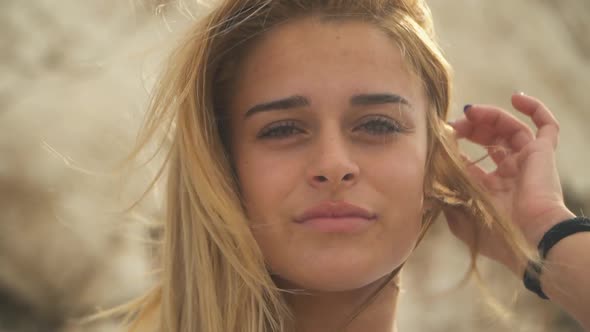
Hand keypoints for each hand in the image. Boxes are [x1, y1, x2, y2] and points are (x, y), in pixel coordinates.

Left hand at [444, 92, 574, 273]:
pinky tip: (515, 97)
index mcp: (488, 189)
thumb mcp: (456, 212)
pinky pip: (546, 125)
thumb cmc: (493, 230)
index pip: (469, 159)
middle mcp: (508, 174)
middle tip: (456, 123)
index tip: (441, 135)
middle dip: (470, 127)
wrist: (529, 237)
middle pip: (488, 139)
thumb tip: (429, 164)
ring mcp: (526, 161)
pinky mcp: (543, 153)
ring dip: (489, 116)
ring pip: (509, 128)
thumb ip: (442, 189)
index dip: (455, 145)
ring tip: (471, 111)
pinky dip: (533, 108)